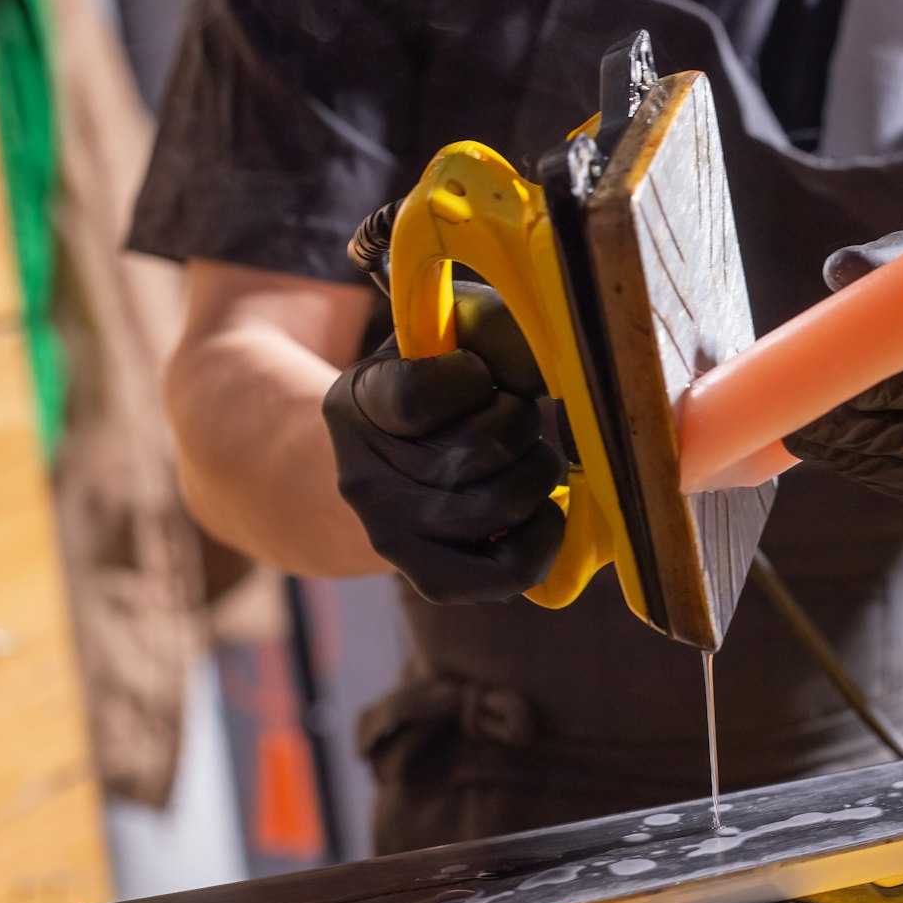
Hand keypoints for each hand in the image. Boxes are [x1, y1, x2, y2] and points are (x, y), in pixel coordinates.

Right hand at [324, 281, 564, 601]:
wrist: (393, 462)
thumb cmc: (442, 381)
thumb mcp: (447, 331)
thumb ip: (485, 324)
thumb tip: (543, 355)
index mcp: (356, 403)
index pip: (417, 396)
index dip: (471, 378)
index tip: (477, 372)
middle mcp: (362, 479)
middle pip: (470, 454)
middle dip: (519, 423)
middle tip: (515, 415)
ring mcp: (392, 537)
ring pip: (497, 506)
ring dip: (538, 472)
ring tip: (527, 456)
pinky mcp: (430, 579)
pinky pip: (510, 570)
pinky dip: (546, 534)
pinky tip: (544, 508)